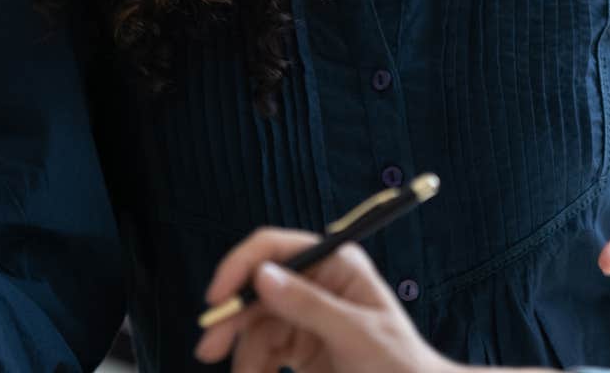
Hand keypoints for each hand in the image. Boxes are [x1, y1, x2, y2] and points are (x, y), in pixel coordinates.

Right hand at [193, 227, 458, 372]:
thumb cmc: (400, 364)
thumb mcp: (355, 335)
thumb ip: (309, 305)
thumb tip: (263, 275)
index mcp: (336, 264)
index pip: (276, 248)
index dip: (241, 266)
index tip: (217, 297)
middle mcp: (317, 283)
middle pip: (257, 290)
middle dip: (233, 320)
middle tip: (209, 349)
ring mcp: (307, 315)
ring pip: (255, 325)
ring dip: (243, 353)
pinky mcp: (301, 345)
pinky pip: (264, 350)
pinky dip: (255, 365)